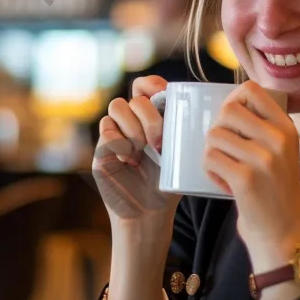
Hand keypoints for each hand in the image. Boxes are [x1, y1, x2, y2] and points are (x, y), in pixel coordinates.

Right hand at [92, 75, 180, 225]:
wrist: (149, 215)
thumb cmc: (168, 186)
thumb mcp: (181, 157)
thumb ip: (182, 133)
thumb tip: (197, 112)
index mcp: (151, 118)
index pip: (145, 85)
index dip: (152, 85)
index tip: (164, 99)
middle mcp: (131, 123)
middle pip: (134, 98)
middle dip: (150, 118)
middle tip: (159, 144)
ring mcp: (115, 134)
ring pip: (117, 107)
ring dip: (133, 128)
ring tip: (142, 152)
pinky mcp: (101, 149)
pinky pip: (106, 130)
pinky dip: (120, 143)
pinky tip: (129, 161)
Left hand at [203, 80, 299, 271]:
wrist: (283, 234)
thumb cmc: (276, 192)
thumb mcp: (282, 152)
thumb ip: (263, 127)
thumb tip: (230, 104)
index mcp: (287, 128)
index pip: (252, 91)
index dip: (232, 100)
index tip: (230, 119)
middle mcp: (278, 139)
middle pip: (228, 111)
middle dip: (218, 129)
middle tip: (225, 149)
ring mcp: (262, 159)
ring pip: (214, 135)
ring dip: (213, 153)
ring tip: (226, 169)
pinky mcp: (245, 179)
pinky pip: (210, 159)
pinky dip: (211, 171)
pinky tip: (224, 182)